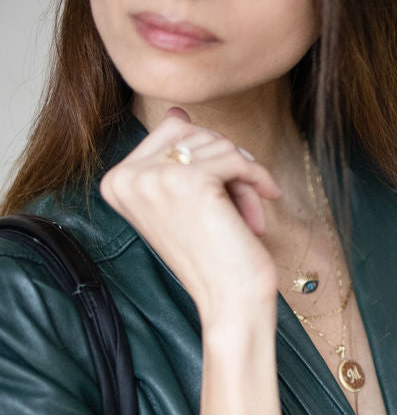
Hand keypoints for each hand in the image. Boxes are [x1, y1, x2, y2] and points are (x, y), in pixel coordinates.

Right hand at [99, 109, 281, 322]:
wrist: (228, 302)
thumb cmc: (213, 256)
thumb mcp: (185, 200)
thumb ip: (176, 156)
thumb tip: (176, 111)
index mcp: (116, 181)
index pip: (172, 129)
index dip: (208, 157)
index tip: (222, 195)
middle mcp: (126, 177)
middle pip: (195, 131)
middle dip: (227, 165)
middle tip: (239, 209)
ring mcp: (154, 177)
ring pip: (218, 143)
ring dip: (243, 178)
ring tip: (244, 219)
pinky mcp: (188, 180)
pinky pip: (235, 158)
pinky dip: (257, 179)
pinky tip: (262, 208)